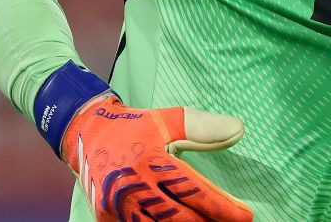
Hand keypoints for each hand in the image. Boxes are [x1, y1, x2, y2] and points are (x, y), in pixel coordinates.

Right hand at [62, 93, 253, 221]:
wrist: (84, 134)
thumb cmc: (133, 126)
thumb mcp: (169, 120)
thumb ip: (204, 127)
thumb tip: (239, 129)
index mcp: (151, 161)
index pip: (195, 191)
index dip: (223, 207)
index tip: (246, 216)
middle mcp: (134, 187)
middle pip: (180, 219)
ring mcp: (118, 207)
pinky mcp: (107, 218)